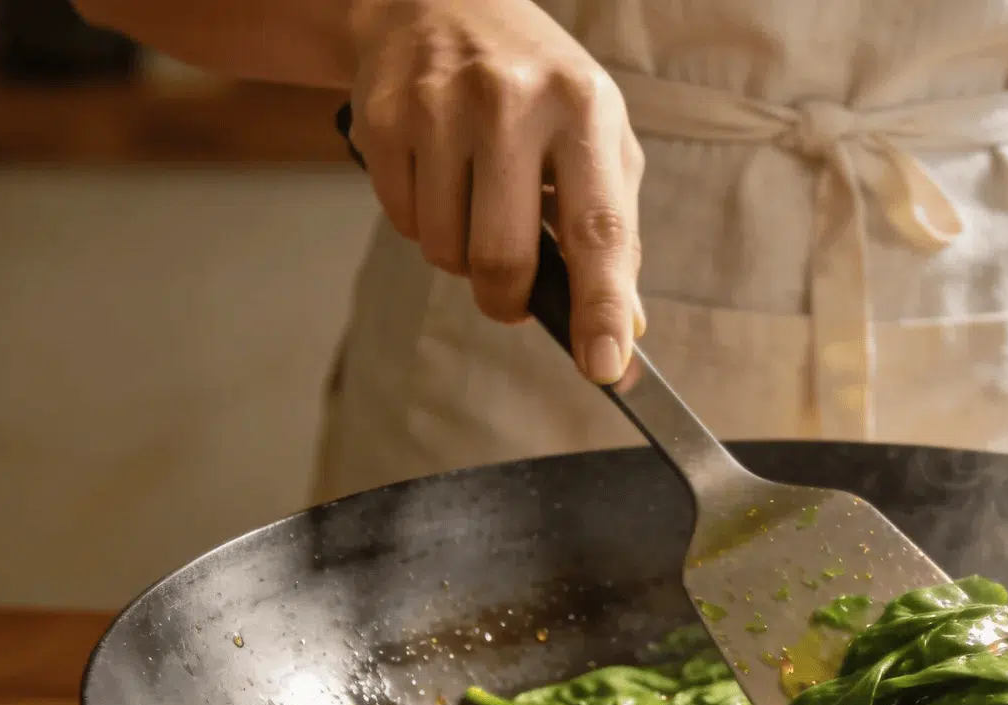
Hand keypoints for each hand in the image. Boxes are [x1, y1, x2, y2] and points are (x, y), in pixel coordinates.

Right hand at [346, 0, 643, 382]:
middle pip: (504, 258)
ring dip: (462, 254)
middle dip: (509, 298)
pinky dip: (422, 222)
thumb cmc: (536, 82)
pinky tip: (438, 176)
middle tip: (515, 294)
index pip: (598, 228)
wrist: (439, 0)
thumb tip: (624, 325)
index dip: (601, 305)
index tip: (604, 365)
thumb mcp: (596, 134)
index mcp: (583, 109)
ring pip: (446, 250)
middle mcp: (511, 103)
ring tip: (475, 202)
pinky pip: (402, 222)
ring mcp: (439, 108)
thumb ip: (614, 229)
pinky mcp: (383, 119)